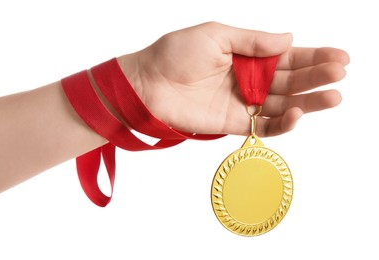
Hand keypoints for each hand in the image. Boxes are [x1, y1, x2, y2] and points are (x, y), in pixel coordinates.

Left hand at [118, 22, 348, 136]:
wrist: (148, 83)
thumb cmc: (176, 54)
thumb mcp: (216, 34)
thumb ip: (253, 40)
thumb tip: (289, 38)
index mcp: (247, 55)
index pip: (287, 56)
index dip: (314, 56)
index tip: (339, 57)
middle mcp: (249, 79)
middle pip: (291, 80)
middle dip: (316, 76)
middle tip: (339, 74)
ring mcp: (243, 102)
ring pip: (284, 104)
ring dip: (310, 101)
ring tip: (333, 96)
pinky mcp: (234, 123)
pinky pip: (264, 126)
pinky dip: (283, 123)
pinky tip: (298, 113)